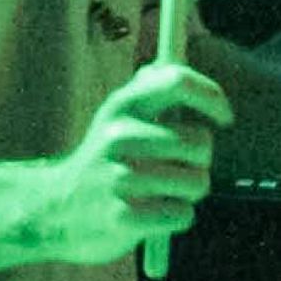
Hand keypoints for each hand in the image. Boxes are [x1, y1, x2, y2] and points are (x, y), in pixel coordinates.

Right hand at [38, 60, 232, 265]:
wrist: (55, 211)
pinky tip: (155, 214)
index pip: (178, 81)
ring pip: (197, 182)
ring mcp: (119, 178)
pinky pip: (182, 215)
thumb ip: (146, 87)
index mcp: (122, 105)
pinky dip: (178, 217)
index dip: (212, 96)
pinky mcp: (122, 217)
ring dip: (192, 191)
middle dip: (202, 160)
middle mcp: (119, 136)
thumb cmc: (103, 161)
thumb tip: (173, 63)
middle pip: (199, 142)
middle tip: (183, 167)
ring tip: (167, 192)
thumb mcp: (115, 116)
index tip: (224, 118)